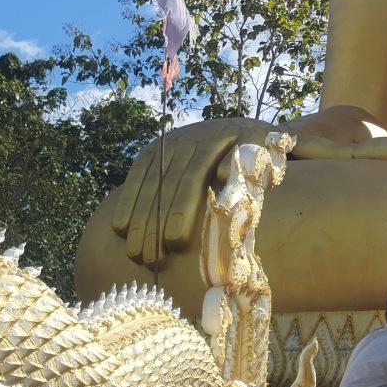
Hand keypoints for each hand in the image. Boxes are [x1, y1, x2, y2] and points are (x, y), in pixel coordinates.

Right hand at [111, 117, 279, 268]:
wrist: (241, 127)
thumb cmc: (259, 153)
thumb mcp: (266, 154)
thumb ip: (254, 164)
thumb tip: (223, 176)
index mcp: (217, 141)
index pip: (193, 179)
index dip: (181, 211)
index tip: (175, 242)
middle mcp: (190, 139)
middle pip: (166, 185)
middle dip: (156, 224)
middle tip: (152, 260)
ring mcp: (170, 143)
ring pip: (149, 184)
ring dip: (139, 220)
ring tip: (136, 254)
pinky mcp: (154, 149)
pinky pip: (136, 176)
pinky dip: (127, 202)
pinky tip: (120, 229)